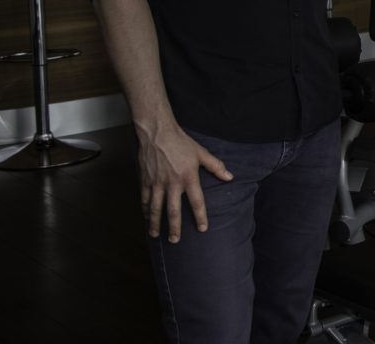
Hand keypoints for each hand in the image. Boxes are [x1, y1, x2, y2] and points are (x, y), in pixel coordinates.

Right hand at [136, 122, 232, 242]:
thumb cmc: (181, 142)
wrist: (158, 133)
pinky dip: (146, 210)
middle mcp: (172, 183)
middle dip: (174, 227)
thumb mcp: (201, 153)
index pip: (197, 201)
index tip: (202, 228)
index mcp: (188, 177)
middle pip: (173, 210)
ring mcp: (157, 183)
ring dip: (156, 223)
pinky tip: (147, 218)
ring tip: (156, 235)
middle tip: (176, 240)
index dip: (200, 216)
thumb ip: (216, 166)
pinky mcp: (146, 180)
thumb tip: (230, 178)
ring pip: (156, 208)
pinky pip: (145, 199)